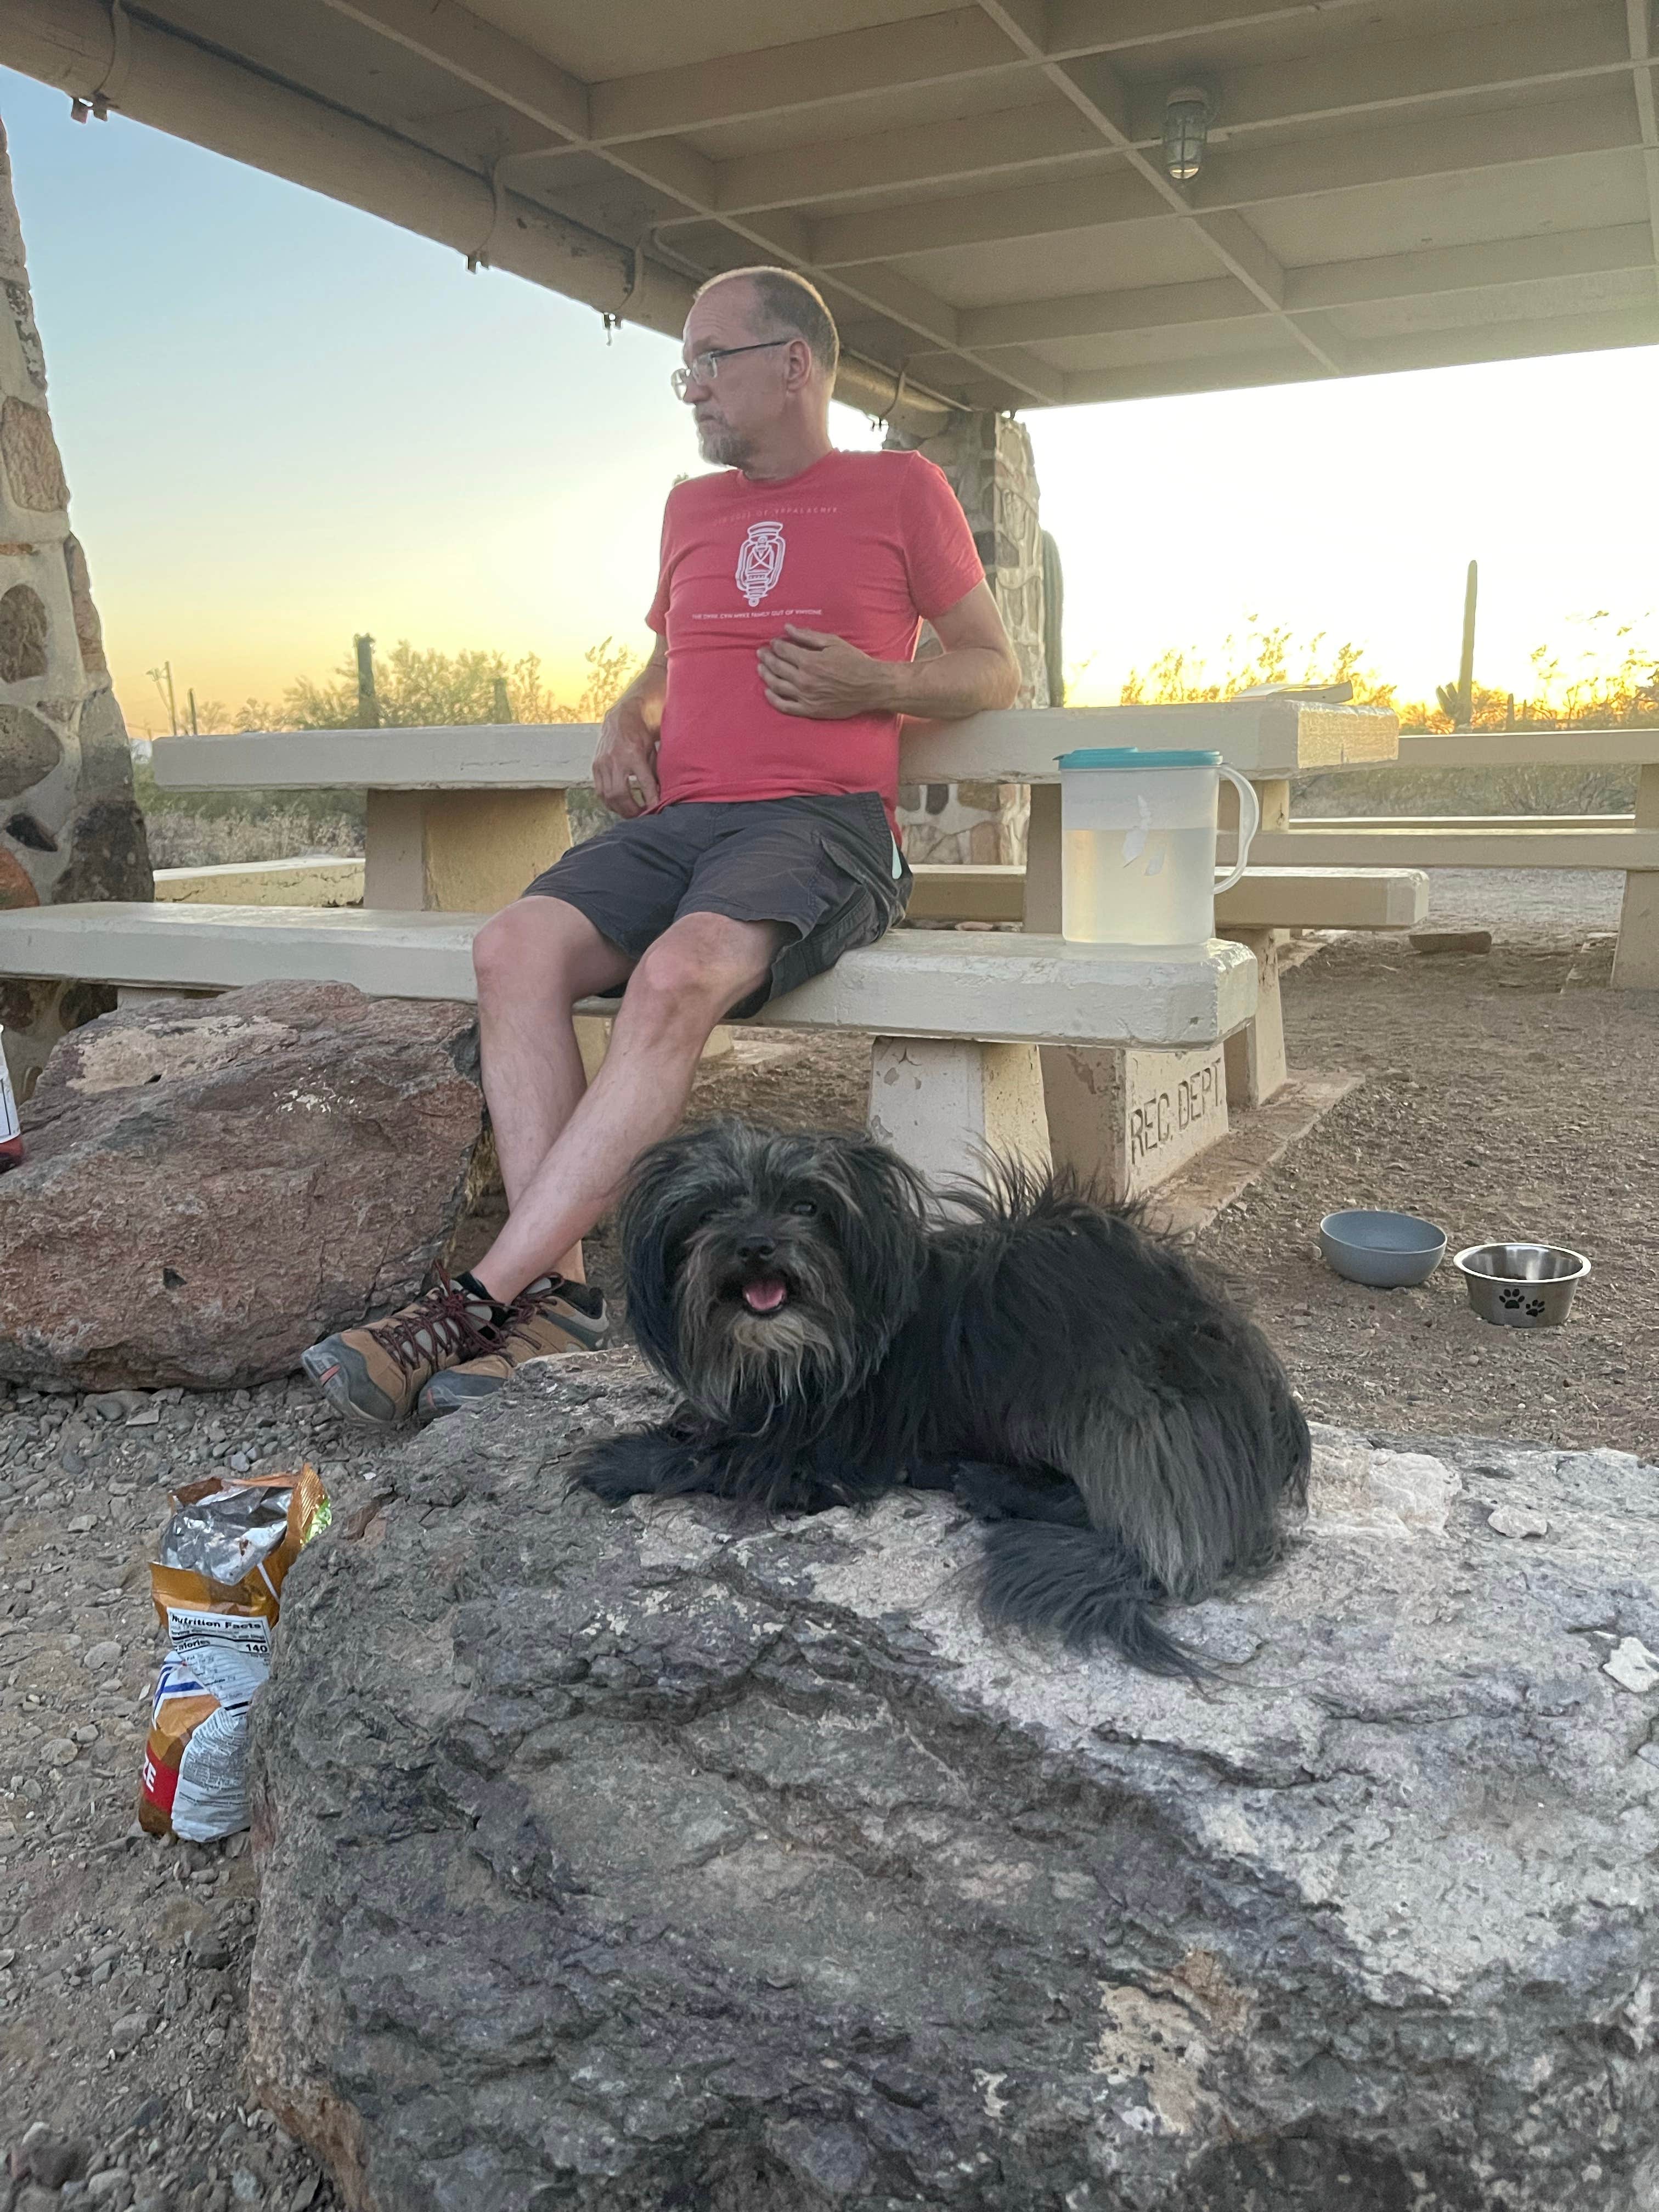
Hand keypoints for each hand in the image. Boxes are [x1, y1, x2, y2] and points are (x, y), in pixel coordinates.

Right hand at [592, 703, 659, 817]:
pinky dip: (609, 802)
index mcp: (634, 754)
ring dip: (620, 809)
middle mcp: (615, 759)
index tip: (656, 809)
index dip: (650, 799)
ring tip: (631, 812)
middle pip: (620, 794)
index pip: (644, 782)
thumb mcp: (652, 750)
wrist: (621, 717)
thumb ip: (655, 772)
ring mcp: (602, 763)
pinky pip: (599, 791)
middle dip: (631, 810)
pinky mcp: (595, 766)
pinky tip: (618, 805)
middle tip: (642, 815)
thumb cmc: (641, 734)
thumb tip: (660, 796)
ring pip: (608, 796)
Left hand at [757, 626, 898, 719]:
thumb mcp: (833, 642)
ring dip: (766, 676)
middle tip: (760, 653)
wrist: (871, 686)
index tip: (772, 642)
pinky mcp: (810, 710)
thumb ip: (808, 636)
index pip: (783, 651)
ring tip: (761, 669)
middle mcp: (804, 679)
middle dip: (766, 658)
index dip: (775, 645)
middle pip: (776, 667)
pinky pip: (785, 706)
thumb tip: (787, 628)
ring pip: (777, 686)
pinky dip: (773, 699)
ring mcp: (806, 696)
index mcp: (809, 660)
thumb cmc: (854, 661)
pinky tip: (768, 692)